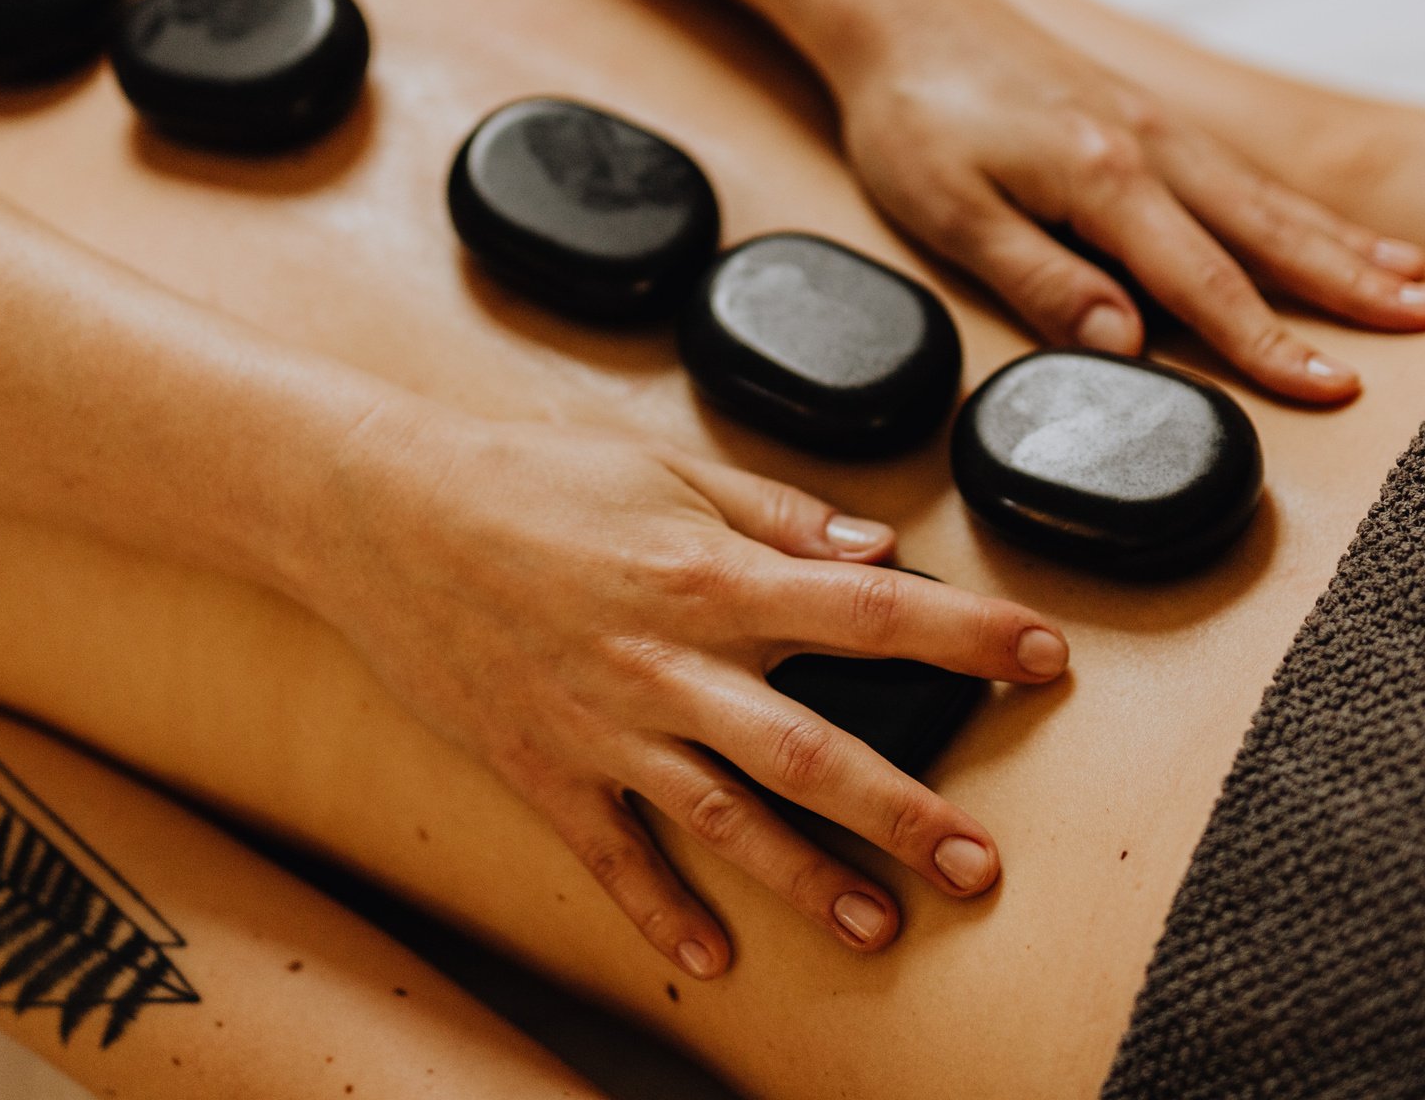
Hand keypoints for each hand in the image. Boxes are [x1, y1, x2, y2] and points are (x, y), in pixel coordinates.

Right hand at [306, 403, 1068, 976]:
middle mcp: (668, 662)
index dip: (967, 634)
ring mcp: (604, 726)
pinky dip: (660, 913)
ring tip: (882, 929)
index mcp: (710, 574)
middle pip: (812, 747)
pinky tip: (712, 959)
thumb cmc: (525, 475)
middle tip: (982, 864)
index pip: (869, 609)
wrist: (378, 512)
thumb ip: (776, 512)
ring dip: (808, 880)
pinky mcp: (543, 768)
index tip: (1045, 656)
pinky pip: (613, 855)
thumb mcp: (663, 466)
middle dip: (905, 811)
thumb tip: (877, 548)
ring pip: (726, 819)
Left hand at [821, 0, 1424, 401]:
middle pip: (1269, 233)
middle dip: (1355, 285)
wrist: (901, 10)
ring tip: (1419, 282)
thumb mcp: (949, 211)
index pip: (1205, 283)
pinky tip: (1328, 229)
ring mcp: (1156, 127)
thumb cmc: (913, 114)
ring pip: (1268, 198)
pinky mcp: (1145, 115)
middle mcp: (1150, 147)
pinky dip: (1298, 206)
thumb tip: (1127, 347)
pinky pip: (1242, 172)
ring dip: (1346, 244)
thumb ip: (1041, 279)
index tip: (1335, 388)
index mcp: (1104, 178)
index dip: (1271, 345)